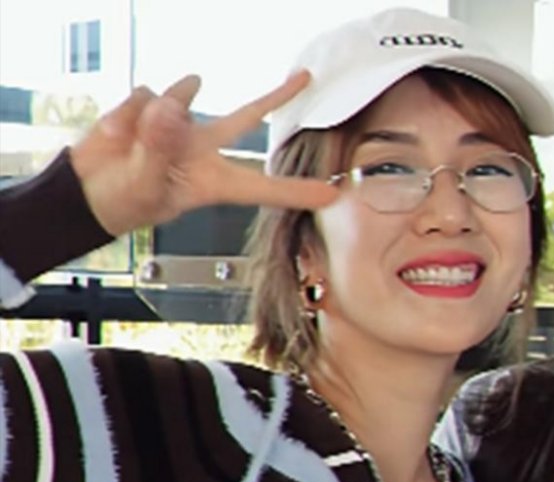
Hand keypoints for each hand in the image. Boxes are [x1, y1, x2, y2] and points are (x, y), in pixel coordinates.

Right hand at [69, 71, 337, 237]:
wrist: (90, 188)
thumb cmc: (126, 201)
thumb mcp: (145, 186)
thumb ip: (158, 149)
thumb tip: (169, 110)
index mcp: (213, 182)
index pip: (264, 187)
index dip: (297, 191)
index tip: (332, 194)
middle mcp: (203, 150)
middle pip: (247, 117)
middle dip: (276, 96)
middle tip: (307, 77)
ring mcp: (180, 126)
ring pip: (180, 99)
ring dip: (155, 116)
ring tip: (134, 141)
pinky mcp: (154, 106)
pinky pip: (146, 97)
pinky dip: (129, 114)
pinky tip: (120, 133)